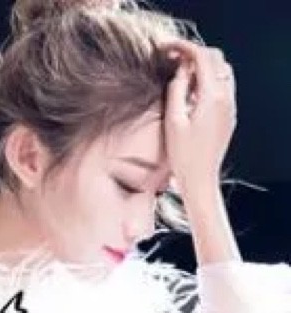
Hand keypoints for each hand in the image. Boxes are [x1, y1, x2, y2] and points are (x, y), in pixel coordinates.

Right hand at [161, 39, 236, 192]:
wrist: (200, 178)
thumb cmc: (184, 156)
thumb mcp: (173, 121)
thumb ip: (177, 90)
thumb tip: (180, 71)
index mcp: (212, 98)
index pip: (203, 58)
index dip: (184, 48)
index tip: (167, 49)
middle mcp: (226, 99)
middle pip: (216, 60)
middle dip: (195, 54)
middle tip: (173, 59)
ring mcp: (229, 108)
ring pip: (222, 72)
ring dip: (203, 67)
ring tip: (181, 75)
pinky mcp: (228, 116)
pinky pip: (223, 87)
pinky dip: (208, 80)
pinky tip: (191, 92)